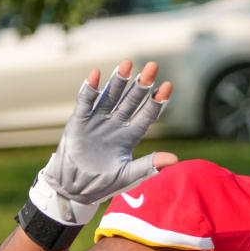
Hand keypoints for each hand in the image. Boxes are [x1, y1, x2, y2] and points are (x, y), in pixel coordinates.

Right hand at [31, 60, 177, 224]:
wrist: (75, 187)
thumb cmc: (104, 184)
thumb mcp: (128, 175)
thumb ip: (149, 166)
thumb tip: (175, 159)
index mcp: (131, 136)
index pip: (147, 115)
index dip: (157, 102)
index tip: (168, 86)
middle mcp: (117, 124)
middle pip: (132, 100)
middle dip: (142, 84)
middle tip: (153, 66)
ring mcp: (98, 120)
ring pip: (111, 96)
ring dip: (118, 80)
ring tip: (128, 63)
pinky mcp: (80, 121)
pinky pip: (86, 102)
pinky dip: (90, 89)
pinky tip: (96, 74)